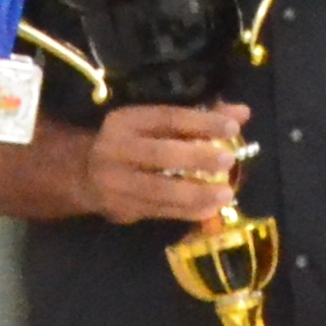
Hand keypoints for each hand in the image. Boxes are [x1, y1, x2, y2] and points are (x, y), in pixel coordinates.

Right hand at [83, 101, 249, 225]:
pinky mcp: (121, 208)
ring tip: (227, 193)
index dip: (201, 123)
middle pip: (160, 154)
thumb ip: (201, 117)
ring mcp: (116, 182)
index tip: (233, 129)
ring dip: (196, 193)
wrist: (83, 173)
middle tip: (228, 160)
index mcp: (128, 121)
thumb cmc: (135, 141)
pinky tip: (211, 210)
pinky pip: (159, 211)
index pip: (168, 118)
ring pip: (158, 189)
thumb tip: (243, 113)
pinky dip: (188, 212)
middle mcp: (116, 149)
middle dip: (197, 158)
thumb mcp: (157, 123)